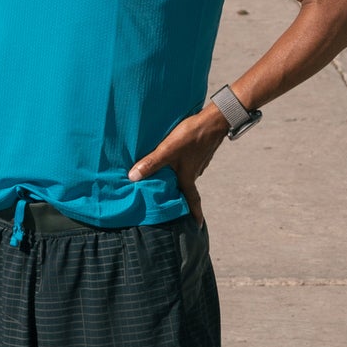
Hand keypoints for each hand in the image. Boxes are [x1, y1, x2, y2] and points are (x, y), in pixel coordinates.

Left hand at [127, 106, 229, 220]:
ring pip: (188, 174)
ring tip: (168, 181)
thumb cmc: (191, 136)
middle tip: (173, 203)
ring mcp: (200, 161)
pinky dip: (182, 166)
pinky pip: (189, 163)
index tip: (197, 226)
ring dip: (180, 179)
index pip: (192, 200)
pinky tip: (175, 161)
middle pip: (187, 188)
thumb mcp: (168, 150)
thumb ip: (151, 163)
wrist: (214, 120)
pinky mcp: (200, 151)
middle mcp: (195, 172)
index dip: (195, 213)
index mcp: (189, 177)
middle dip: (181, 196)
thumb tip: (133, 177)